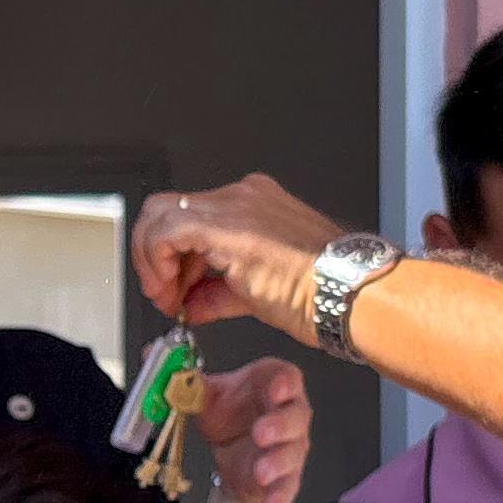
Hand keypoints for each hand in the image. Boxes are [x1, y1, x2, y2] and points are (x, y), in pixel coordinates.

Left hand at [132, 176, 347, 340]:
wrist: (349, 293)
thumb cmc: (323, 292)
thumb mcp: (256, 293)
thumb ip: (216, 294)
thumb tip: (193, 305)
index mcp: (252, 205)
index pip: (189, 218)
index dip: (170, 258)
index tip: (172, 290)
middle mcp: (241, 197)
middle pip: (167, 210)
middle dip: (154, 256)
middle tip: (162, 293)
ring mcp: (234, 204)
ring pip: (160, 214)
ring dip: (152, 261)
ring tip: (168, 298)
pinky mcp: (225, 224)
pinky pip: (167, 230)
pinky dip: (157, 260)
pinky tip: (169, 289)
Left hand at [188, 353, 312, 502]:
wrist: (232, 454)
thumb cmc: (228, 416)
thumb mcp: (206, 396)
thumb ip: (185, 379)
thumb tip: (151, 353)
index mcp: (272, 384)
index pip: (287, 378)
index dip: (284, 383)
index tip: (275, 390)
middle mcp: (289, 413)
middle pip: (295, 415)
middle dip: (280, 424)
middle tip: (261, 432)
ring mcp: (291, 446)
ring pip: (292, 452)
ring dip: (278, 461)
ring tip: (261, 470)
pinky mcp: (287, 475)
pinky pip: (288, 486)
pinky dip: (280, 496)